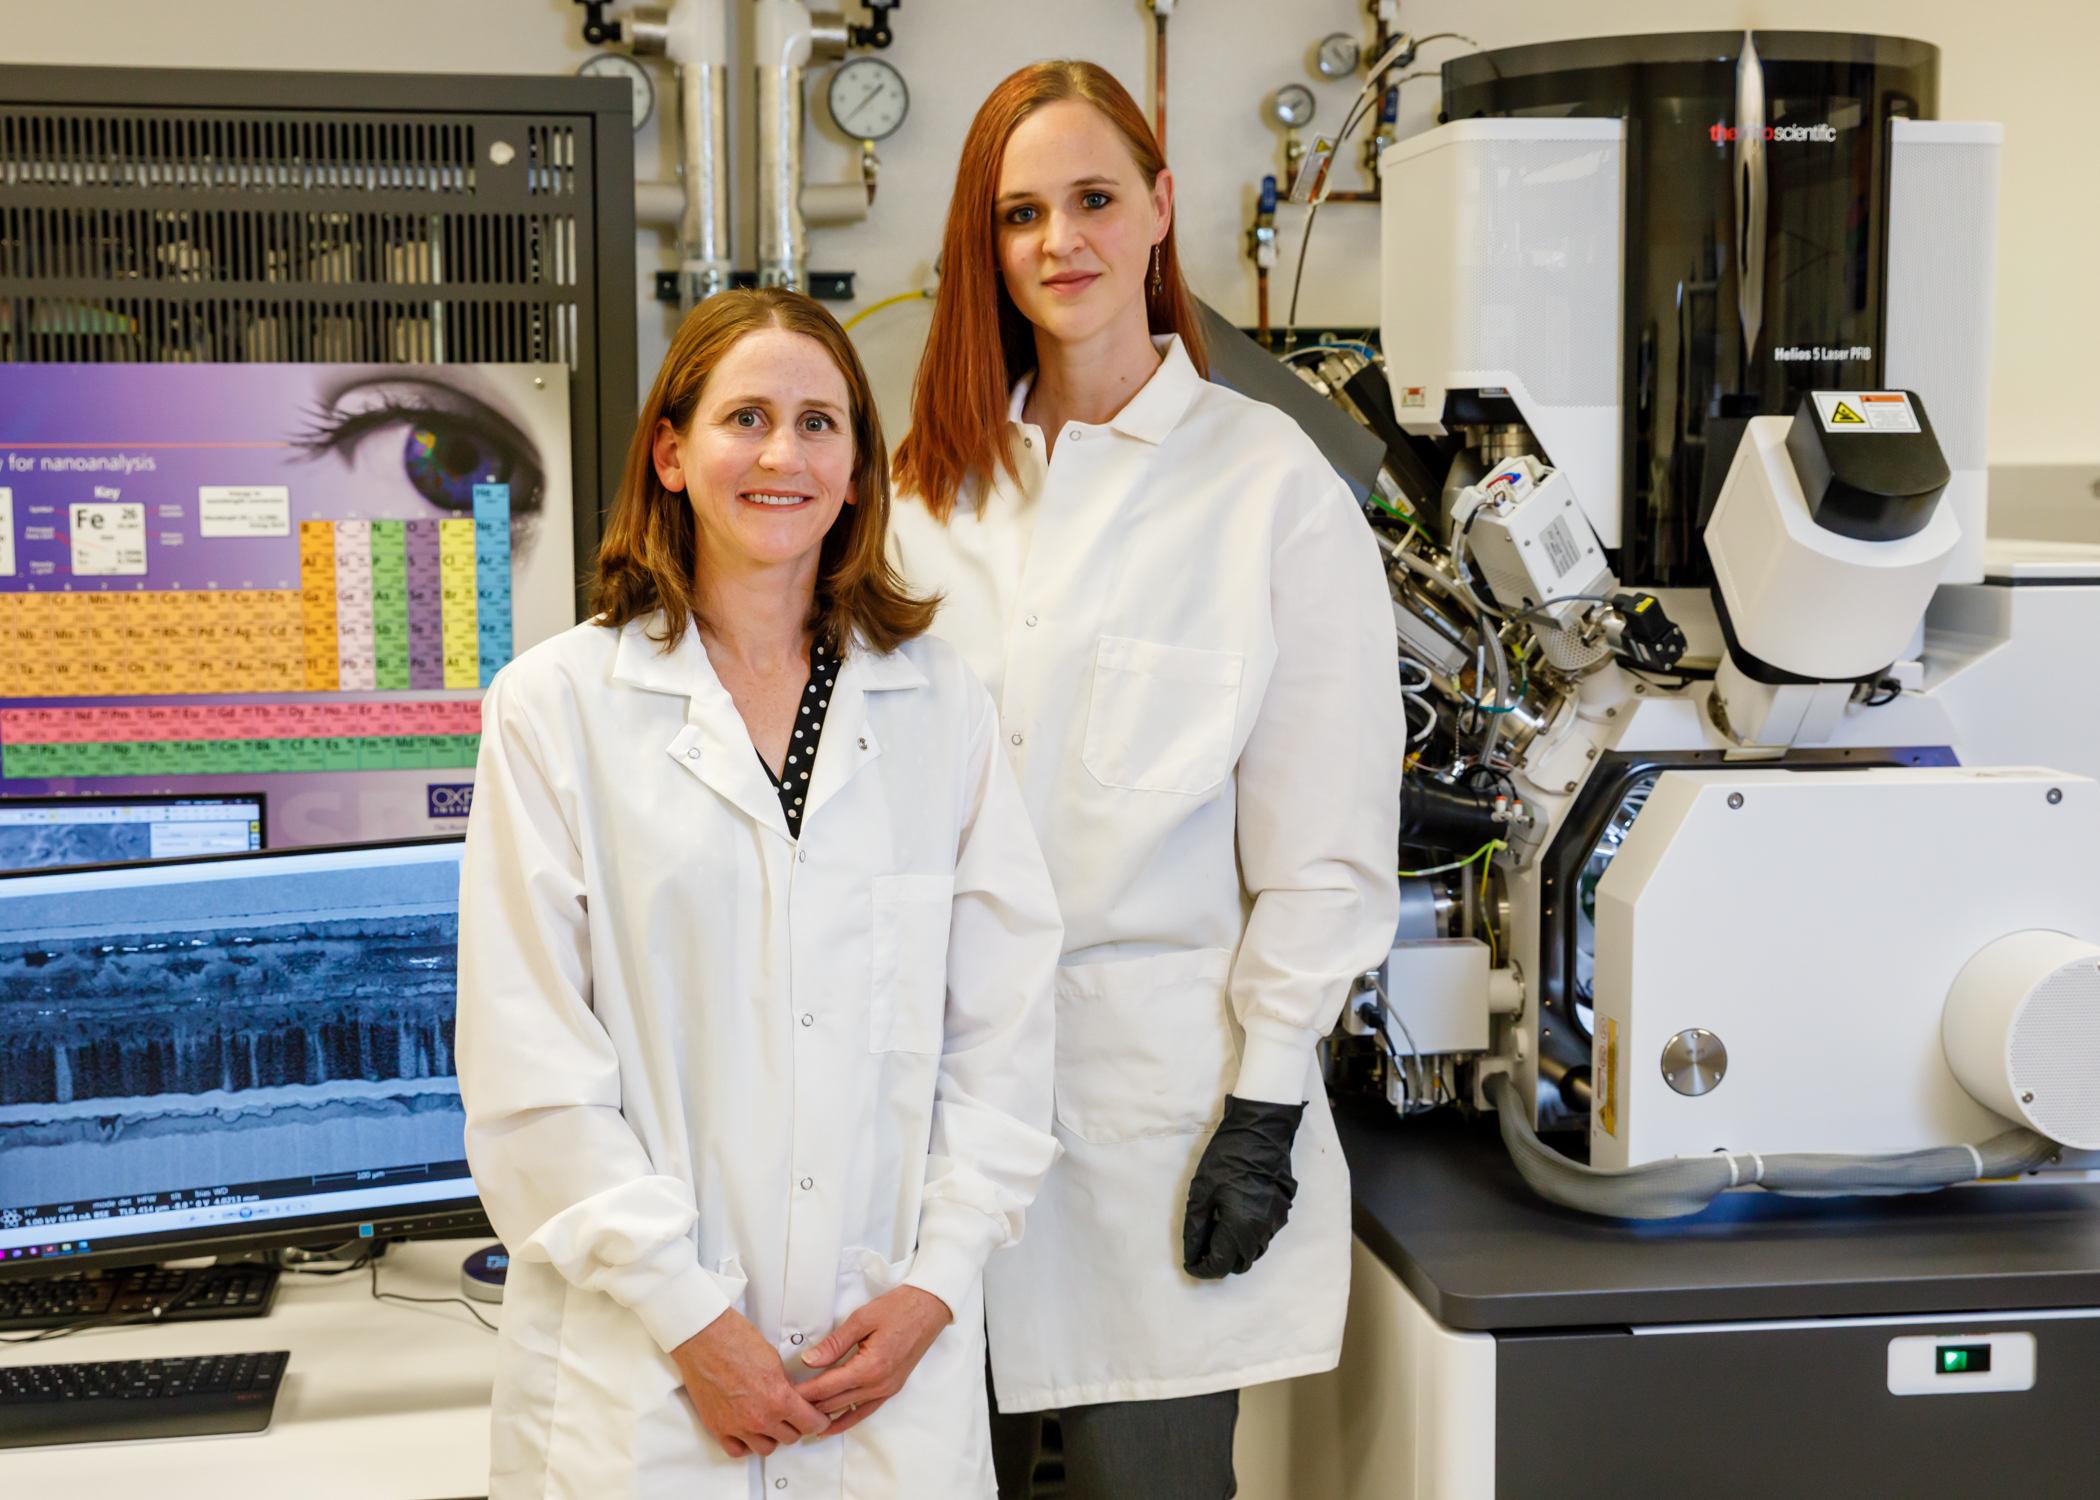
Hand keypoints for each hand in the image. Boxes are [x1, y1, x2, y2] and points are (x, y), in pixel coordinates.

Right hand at [672, 1307, 829, 1458]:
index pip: (810, 1424)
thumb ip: (786, 1385)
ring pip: (766, 1448)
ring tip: (770, 1423)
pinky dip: (746, 1445)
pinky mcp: (717, 1428)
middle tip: (794, 1416)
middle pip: (790, 1438)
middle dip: (796, 1426)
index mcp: (779, 1399)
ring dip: (771, 1437)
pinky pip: (737, 1451)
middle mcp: (759, 1418)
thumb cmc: (737, 1340)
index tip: (819, 1419)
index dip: (819, 1421)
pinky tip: (749, 1433)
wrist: (704, 1338)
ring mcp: (737, 1426)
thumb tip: (793, 1398)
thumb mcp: (775, 1360)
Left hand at [795, 1285, 953, 1435]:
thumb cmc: (899, 1308)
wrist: (929, 1308)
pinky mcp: (891, 1389)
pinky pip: (865, 1411)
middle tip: (785, 1404)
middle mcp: (878, 1385)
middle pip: (834, 1403)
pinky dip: (846, 1419)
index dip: (802, 1392)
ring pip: (847, 1410)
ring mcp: (886, 1389)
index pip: (826, 1387)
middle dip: (808, 1405)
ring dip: (824, 1415)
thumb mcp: (861, 1319)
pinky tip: (832, 1425)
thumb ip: (834, 1344)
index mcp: (869, 1367)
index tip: (783, 1393)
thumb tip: (809, 1360)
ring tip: (802, 1419)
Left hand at [1182, 1095, 1305, 1278]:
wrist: (1262, 1131)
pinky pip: (1264, 1237)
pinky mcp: (1282, 1212)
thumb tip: (1191, 1253)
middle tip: (1200, 1247)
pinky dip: (1247, 1238)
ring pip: (1254, 1252)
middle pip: (1239, 1264)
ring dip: (1234, 1251)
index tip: (1189, 1262)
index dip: (1201, 1268)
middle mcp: (1262, 1231)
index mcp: (1240, 1228)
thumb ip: (1195, 1227)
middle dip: (1218, 1262)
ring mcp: (1276, 1222)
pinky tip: (1234, 1219)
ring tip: (1215, 1231)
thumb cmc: (1227, 1157)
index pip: (1220, 1265)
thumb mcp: (1202, 1191)